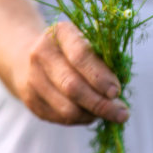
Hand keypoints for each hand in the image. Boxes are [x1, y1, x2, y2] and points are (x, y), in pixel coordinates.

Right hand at [13, 21, 128, 124]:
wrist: (32, 57)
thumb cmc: (73, 50)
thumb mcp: (88, 43)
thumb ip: (103, 61)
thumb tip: (117, 95)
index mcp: (61, 33)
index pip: (80, 56)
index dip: (100, 76)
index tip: (117, 91)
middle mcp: (42, 53)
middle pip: (72, 86)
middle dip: (100, 103)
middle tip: (121, 113)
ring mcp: (33, 78)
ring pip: (67, 108)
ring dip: (92, 114)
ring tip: (109, 113)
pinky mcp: (31, 100)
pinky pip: (61, 118)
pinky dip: (81, 119)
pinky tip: (91, 113)